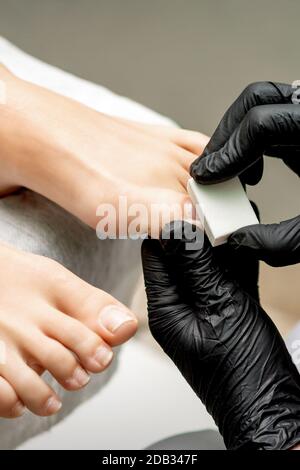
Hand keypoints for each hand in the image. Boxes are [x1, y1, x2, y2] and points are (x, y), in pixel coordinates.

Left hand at [142, 223, 299, 449]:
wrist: (269, 405)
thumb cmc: (240, 373)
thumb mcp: (219, 309)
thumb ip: (199, 267)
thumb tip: (179, 228)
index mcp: (166, 308)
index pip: (156, 255)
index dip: (168, 227)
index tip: (186, 203)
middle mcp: (181, 306)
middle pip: (182, 256)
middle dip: (198, 231)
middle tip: (214, 206)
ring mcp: (205, 308)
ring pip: (207, 264)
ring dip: (220, 243)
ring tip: (233, 216)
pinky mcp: (227, 311)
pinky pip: (228, 276)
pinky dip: (237, 258)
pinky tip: (246, 240)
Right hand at [190, 81, 299, 265]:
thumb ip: (281, 242)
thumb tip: (239, 240)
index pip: (262, 124)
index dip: (228, 152)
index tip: (207, 177)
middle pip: (256, 100)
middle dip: (224, 136)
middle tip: (209, 170)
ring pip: (261, 103)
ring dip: (235, 136)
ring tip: (230, 172)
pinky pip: (270, 118)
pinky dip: (251, 141)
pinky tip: (253, 171)